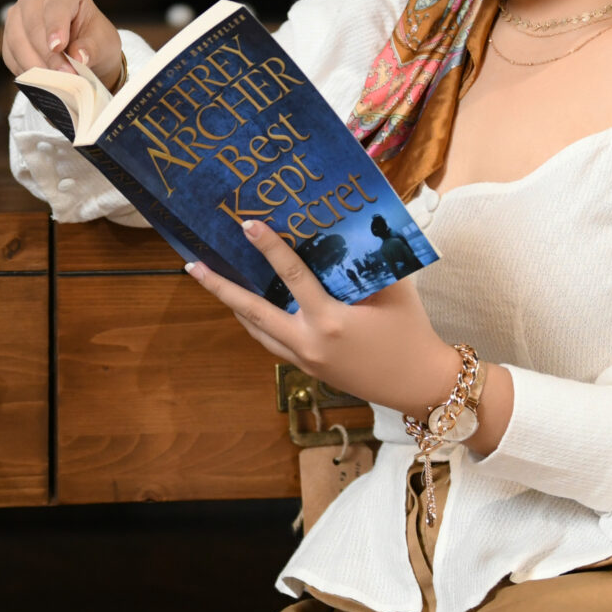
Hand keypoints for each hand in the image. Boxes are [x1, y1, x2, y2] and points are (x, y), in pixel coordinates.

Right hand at [1, 0, 123, 89]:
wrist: (81, 51)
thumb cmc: (94, 39)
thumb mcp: (103, 42)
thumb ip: (92, 48)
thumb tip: (79, 57)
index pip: (55, 4)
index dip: (55, 26)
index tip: (59, 47)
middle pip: (32, 23)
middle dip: (47, 53)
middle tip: (64, 74)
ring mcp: (17, 15)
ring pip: (17, 41)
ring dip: (35, 65)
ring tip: (55, 82)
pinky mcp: (9, 37)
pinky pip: (11, 56)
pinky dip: (26, 71)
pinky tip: (42, 82)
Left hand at [187, 220, 461, 418]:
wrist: (420, 386)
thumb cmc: (411, 333)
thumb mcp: (394, 291)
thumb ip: (369, 262)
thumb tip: (351, 228)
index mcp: (329, 321)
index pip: (292, 277)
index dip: (269, 248)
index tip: (247, 225)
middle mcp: (308, 342)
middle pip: (252, 312)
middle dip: (220, 288)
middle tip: (192, 266)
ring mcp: (304, 360)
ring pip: (257, 330)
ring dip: (235, 306)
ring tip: (216, 282)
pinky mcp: (308, 369)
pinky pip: (273, 342)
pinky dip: (258, 323)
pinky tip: (253, 308)